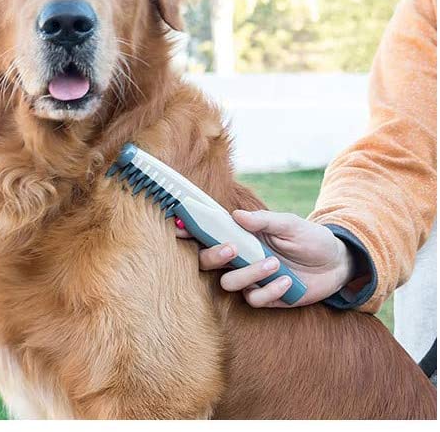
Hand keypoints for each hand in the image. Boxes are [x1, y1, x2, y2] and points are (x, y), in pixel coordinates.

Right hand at [176, 209, 355, 307]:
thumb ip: (263, 221)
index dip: (190, 231)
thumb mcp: (290, 224)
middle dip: (212, 256)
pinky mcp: (266, 297)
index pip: (209, 234)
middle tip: (231, 248)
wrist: (337, 263)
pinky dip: (270, 290)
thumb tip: (236, 215)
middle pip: (207, 263)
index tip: (178, 227)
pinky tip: (288, 280)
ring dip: (249, 274)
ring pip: (230, 283)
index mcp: (242, 236)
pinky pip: (255, 299)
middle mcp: (241, 258)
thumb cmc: (309, 238)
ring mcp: (251, 279)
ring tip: (275, 263)